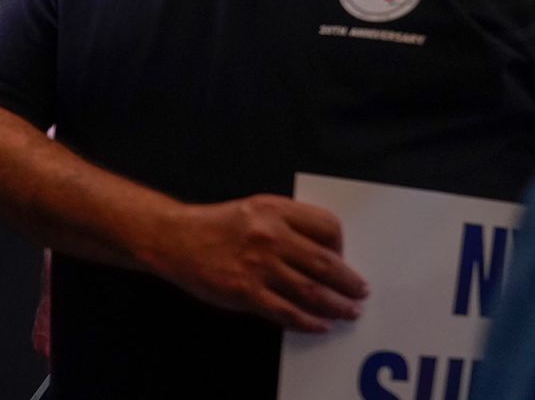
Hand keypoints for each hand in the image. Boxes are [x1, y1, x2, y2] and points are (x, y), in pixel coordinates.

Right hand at [150, 194, 367, 332]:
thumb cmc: (216, 225)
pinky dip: (308, 322)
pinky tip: (320, 325)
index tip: (344, 258)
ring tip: (348, 312)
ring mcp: (258, 265)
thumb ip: (287, 222)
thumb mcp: (253, 209)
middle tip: (360, 293)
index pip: (327, 226)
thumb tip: (324, 251)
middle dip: (349, 283)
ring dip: (336, 305)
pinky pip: (286, 312)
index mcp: (274, 210)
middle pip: (325, 263)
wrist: (174, 239)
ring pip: (311, 291)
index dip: (342, 246)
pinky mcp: (245, 292)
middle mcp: (269, 235)